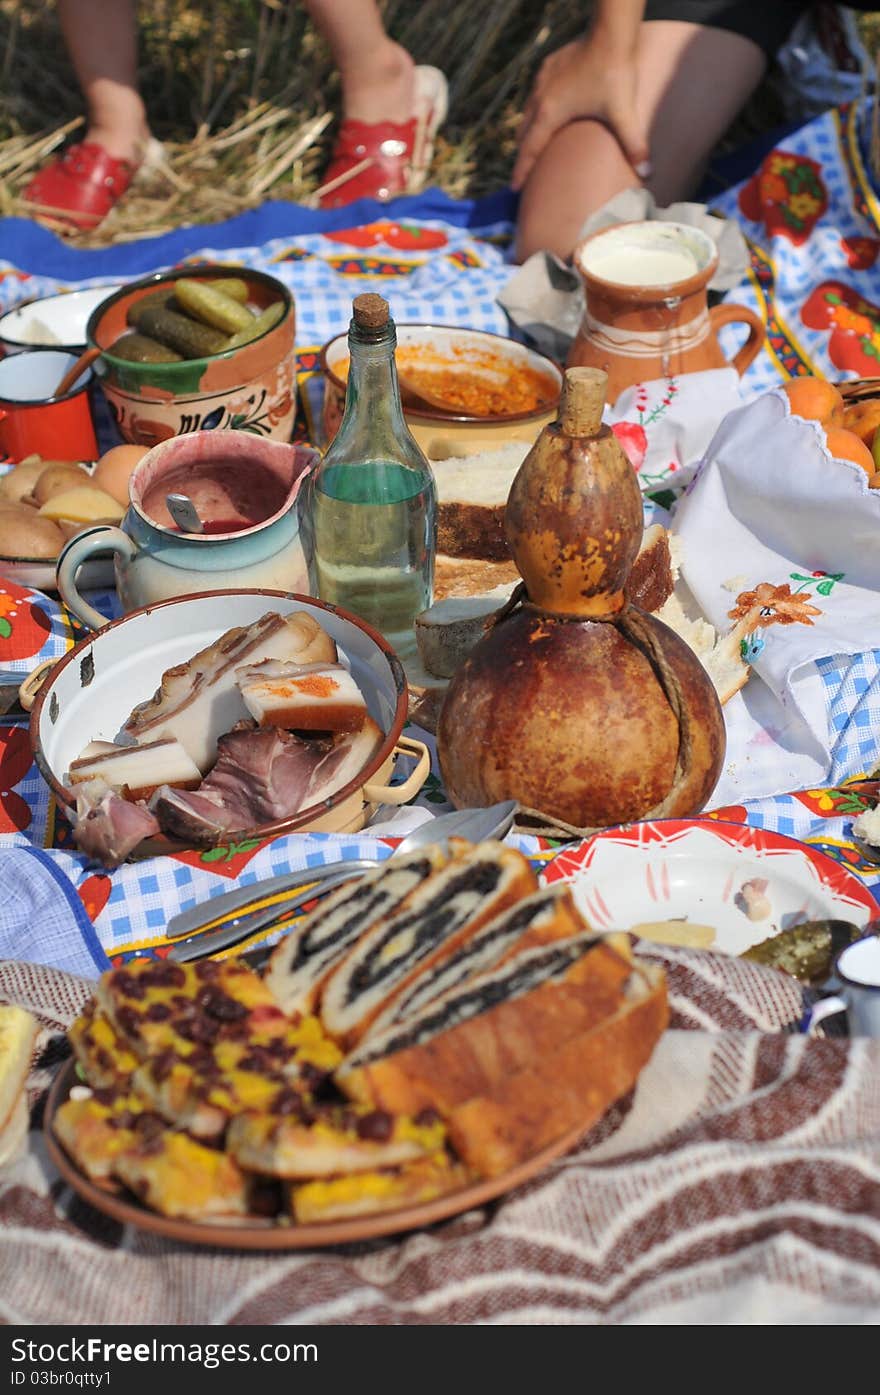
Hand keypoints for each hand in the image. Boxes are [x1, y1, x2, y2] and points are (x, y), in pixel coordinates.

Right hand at [511, 36, 649, 190]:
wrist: (611, 34)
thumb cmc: (614, 74)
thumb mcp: (623, 113)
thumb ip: (633, 145)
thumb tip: (646, 174)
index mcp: (550, 114)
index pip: (530, 150)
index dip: (522, 171)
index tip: (514, 187)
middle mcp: (540, 98)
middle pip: (524, 133)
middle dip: (525, 152)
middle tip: (527, 169)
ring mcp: (542, 80)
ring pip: (528, 112)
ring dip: (530, 129)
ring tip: (536, 142)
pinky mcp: (549, 66)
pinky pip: (537, 93)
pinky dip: (539, 106)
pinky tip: (549, 109)